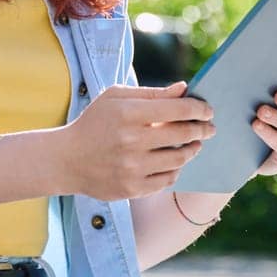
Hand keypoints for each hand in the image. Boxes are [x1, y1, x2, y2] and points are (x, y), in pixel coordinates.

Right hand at [56, 81, 213, 200]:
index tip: (208, 110)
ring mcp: (132, 167)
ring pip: (179, 158)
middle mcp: (132, 141)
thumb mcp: (116, 98)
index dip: (199, 109)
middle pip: (183, 133)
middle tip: (210, 128)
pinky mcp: (132, 188)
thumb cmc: (94, 122)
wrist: (66, 160)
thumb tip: (184, 88)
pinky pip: (168, 179)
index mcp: (129, 113)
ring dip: (193, 149)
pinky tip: (176, 162)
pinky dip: (176, 169)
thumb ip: (152, 93)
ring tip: (195, 144)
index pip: (177, 109)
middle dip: (202, 129)